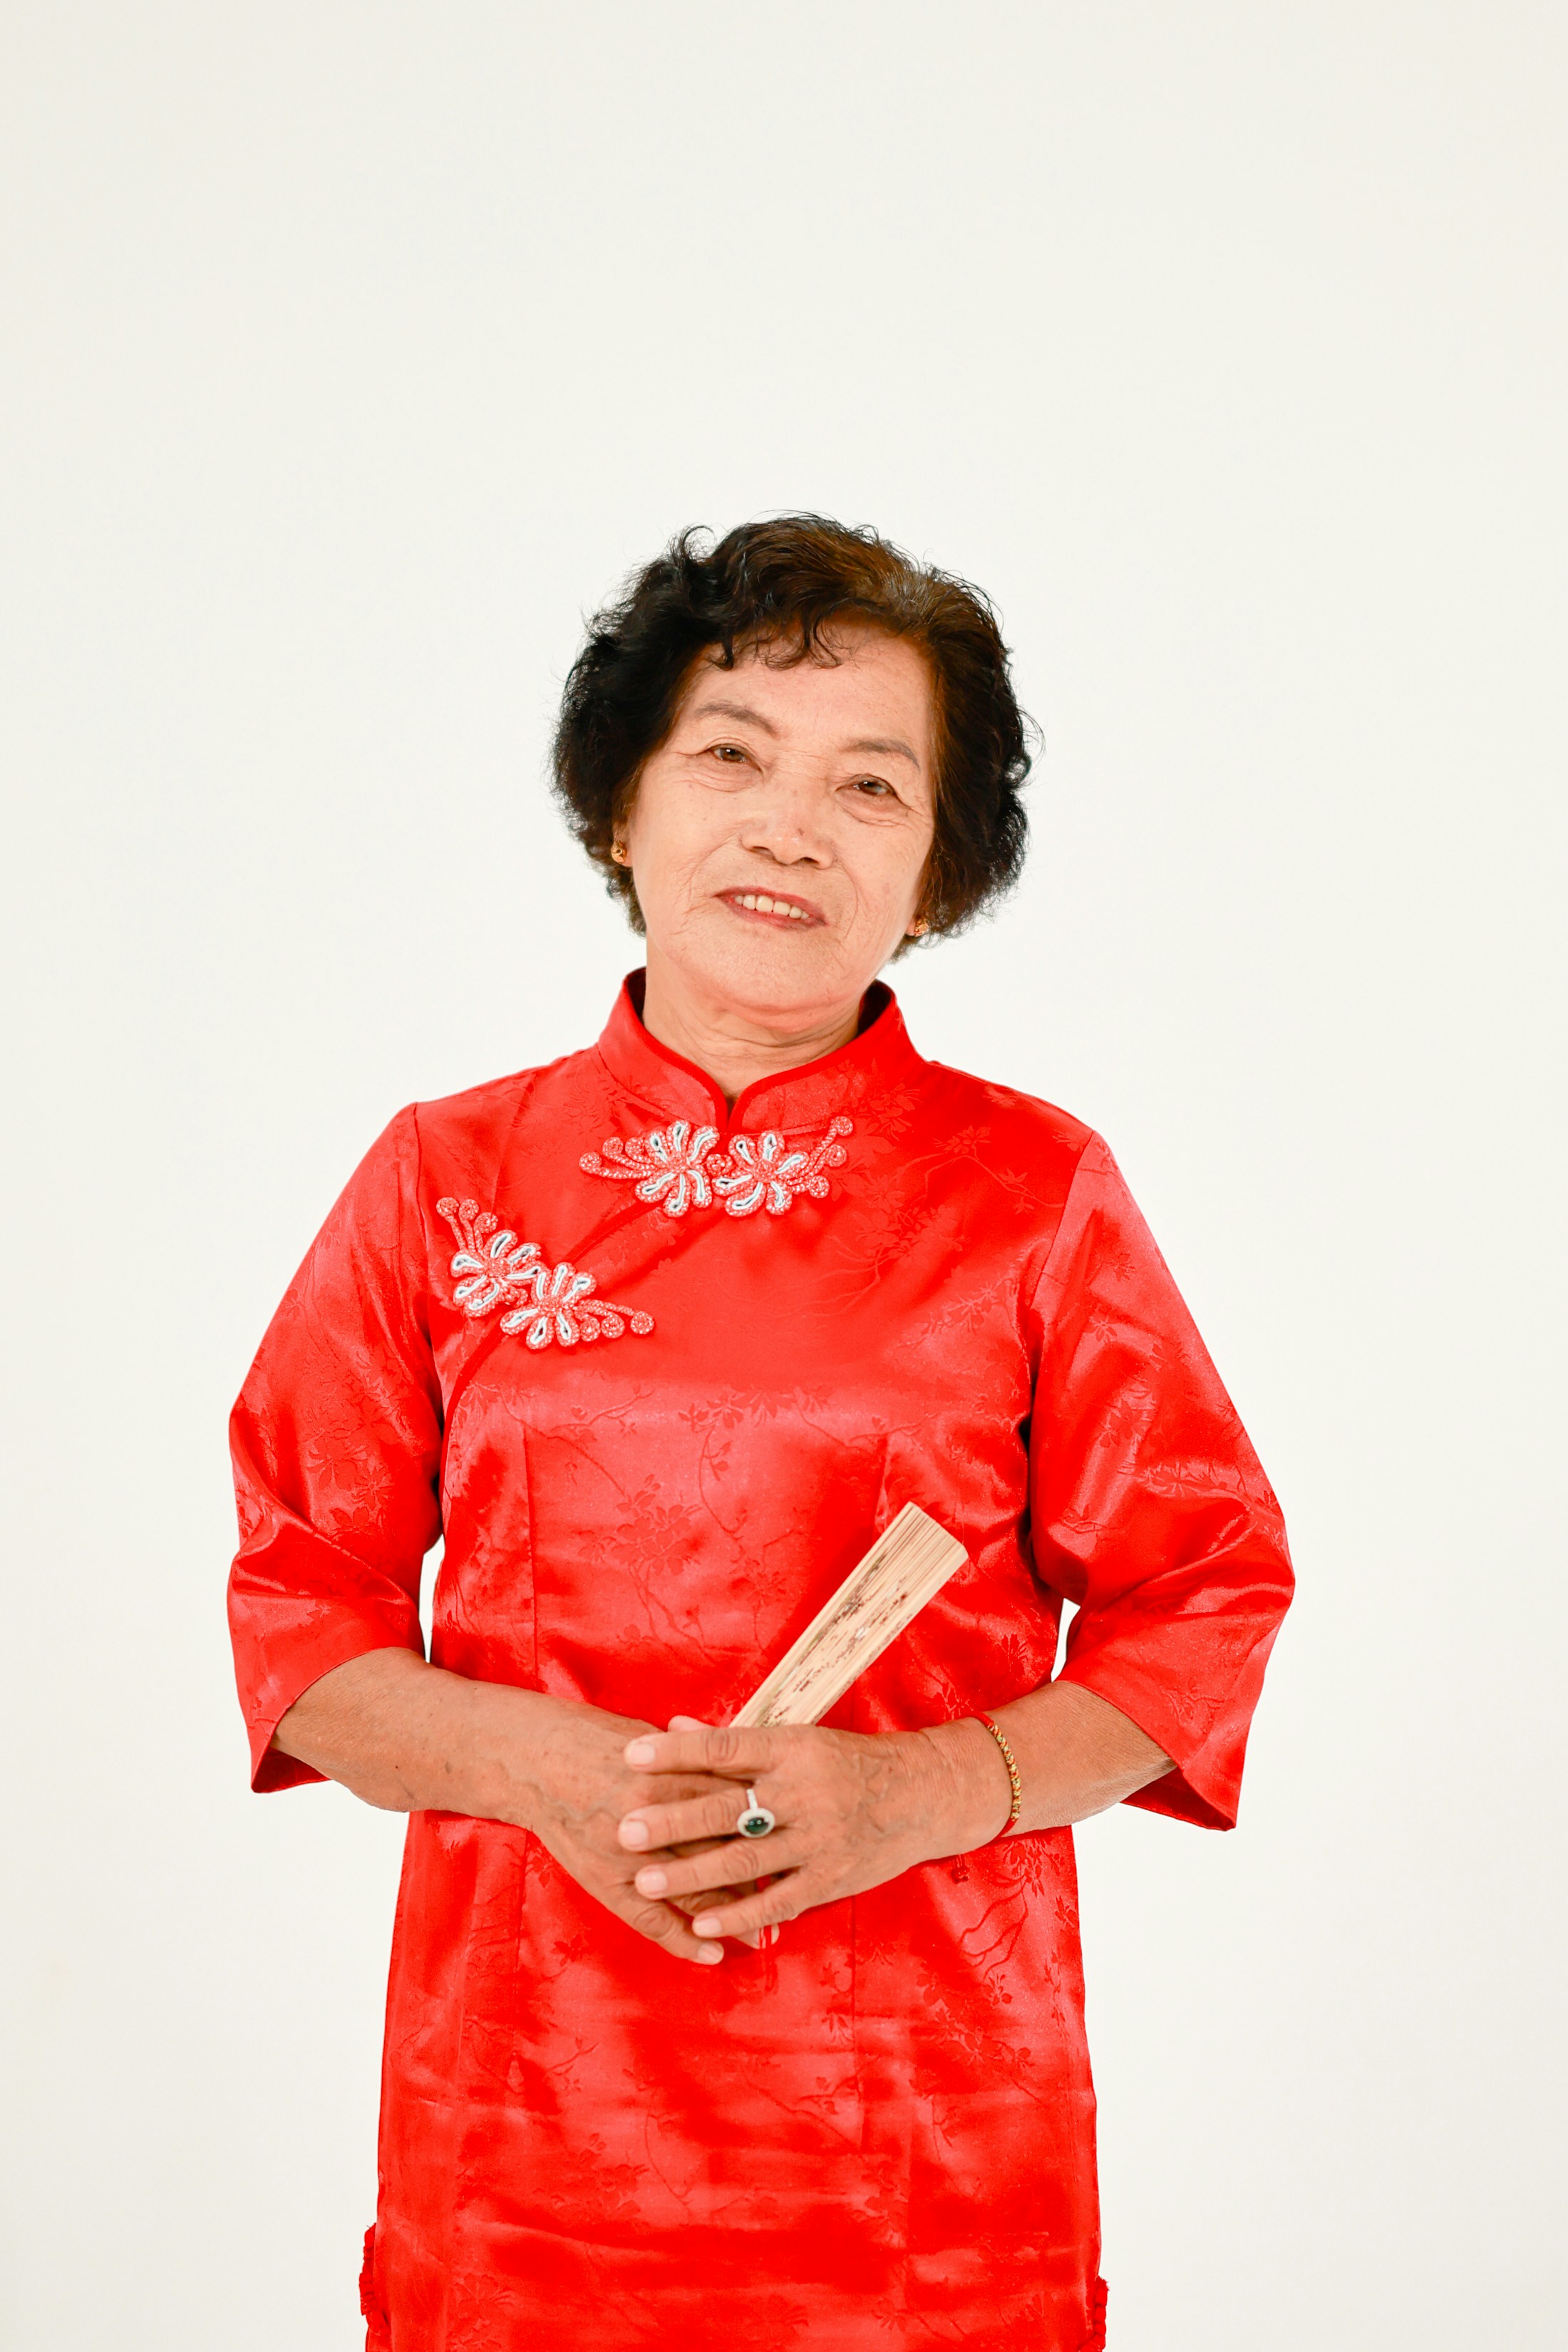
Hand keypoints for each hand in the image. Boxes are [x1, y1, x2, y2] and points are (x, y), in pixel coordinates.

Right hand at [271, 1653, 759, 1967]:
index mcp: (670, 1772)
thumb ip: (697, 1761)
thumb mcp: (652, 1743)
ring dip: (734, 1912)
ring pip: (694, 1888)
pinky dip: (684, 1939)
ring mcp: (629, 1851)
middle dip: (766, 1873)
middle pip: (725, 1850)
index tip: (811, 1839)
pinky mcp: (605, 1877)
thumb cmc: (595, 1742)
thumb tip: (747, 1773)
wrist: (530, 1757)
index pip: (736, 1804)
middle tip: (807, 1893)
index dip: (774, 1825)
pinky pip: (650, 1918)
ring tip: (772, 1931)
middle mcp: (655, 1813)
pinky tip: (712, 1956)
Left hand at [614, 1718, 1011, 1944]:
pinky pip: (777, 1900)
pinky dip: (739, 1913)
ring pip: (744, 1859)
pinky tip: (701, 1921)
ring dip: (691, 1873)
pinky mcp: (831, 1878)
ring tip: (645, 1881)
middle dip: (672, 1820)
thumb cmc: (847, 1762)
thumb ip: (734, 1742)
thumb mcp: (797, 1740)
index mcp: (792, 1749)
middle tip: (625, 1829)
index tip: (631, 1756)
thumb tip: (671, 1723)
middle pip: (728, 1807)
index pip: (726, 1747)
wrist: (922, 1794)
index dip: (677, 1752)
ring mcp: (819, 1838)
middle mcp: (804, 1792)